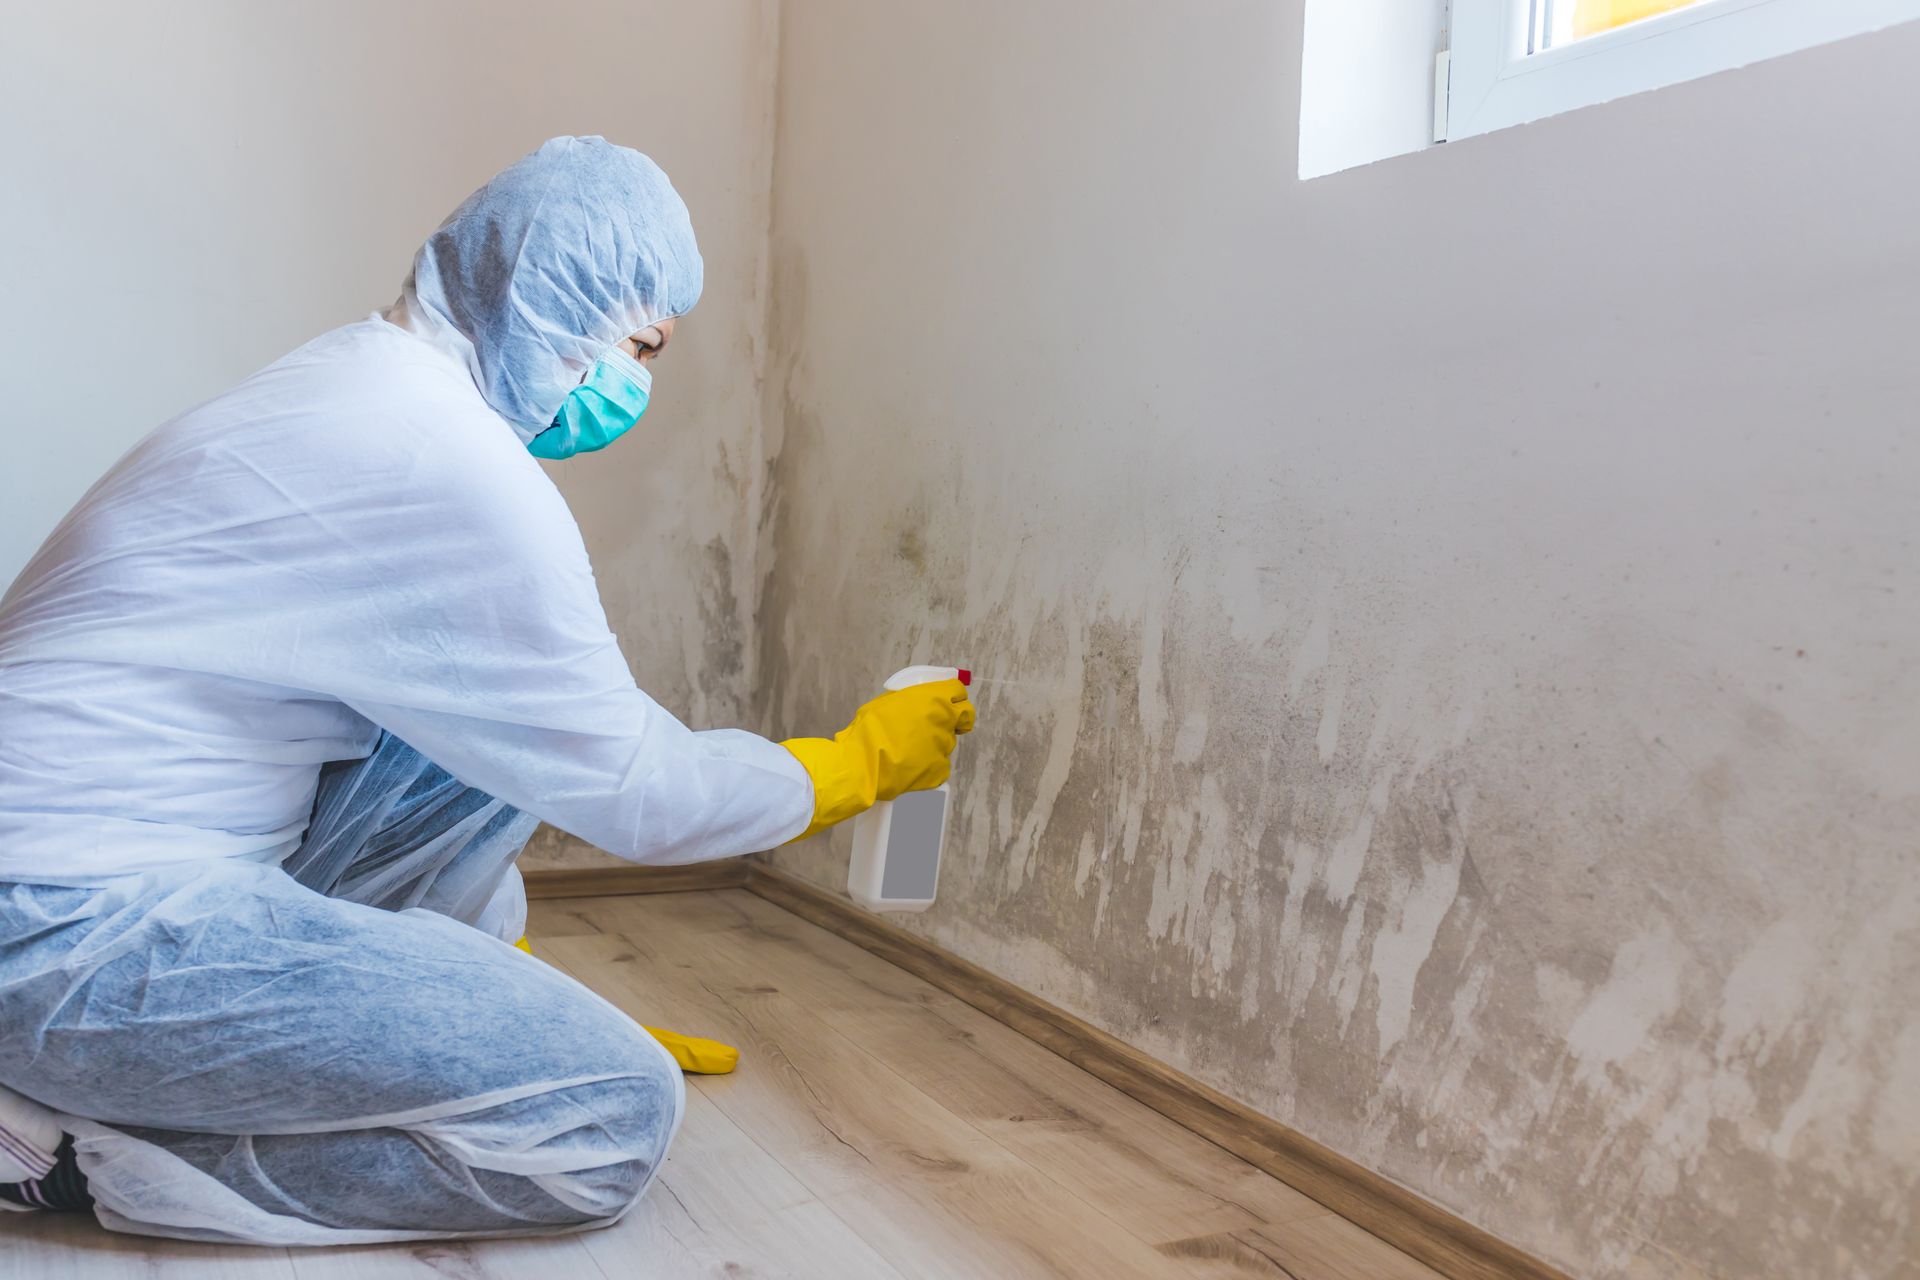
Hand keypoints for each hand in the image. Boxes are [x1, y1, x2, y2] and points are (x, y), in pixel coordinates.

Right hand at [779, 679, 975, 841]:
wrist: (862, 764)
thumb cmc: (869, 729)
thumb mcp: (888, 701)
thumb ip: (911, 701)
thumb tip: (919, 702)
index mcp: (934, 698)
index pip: (958, 691)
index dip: (955, 695)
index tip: (950, 701)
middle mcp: (945, 720)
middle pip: (963, 716)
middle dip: (956, 718)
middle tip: (941, 724)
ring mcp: (945, 747)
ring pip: (947, 742)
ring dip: (935, 742)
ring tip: (910, 749)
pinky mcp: (940, 770)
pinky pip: (939, 764)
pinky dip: (929, 765)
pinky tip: (910, 765)